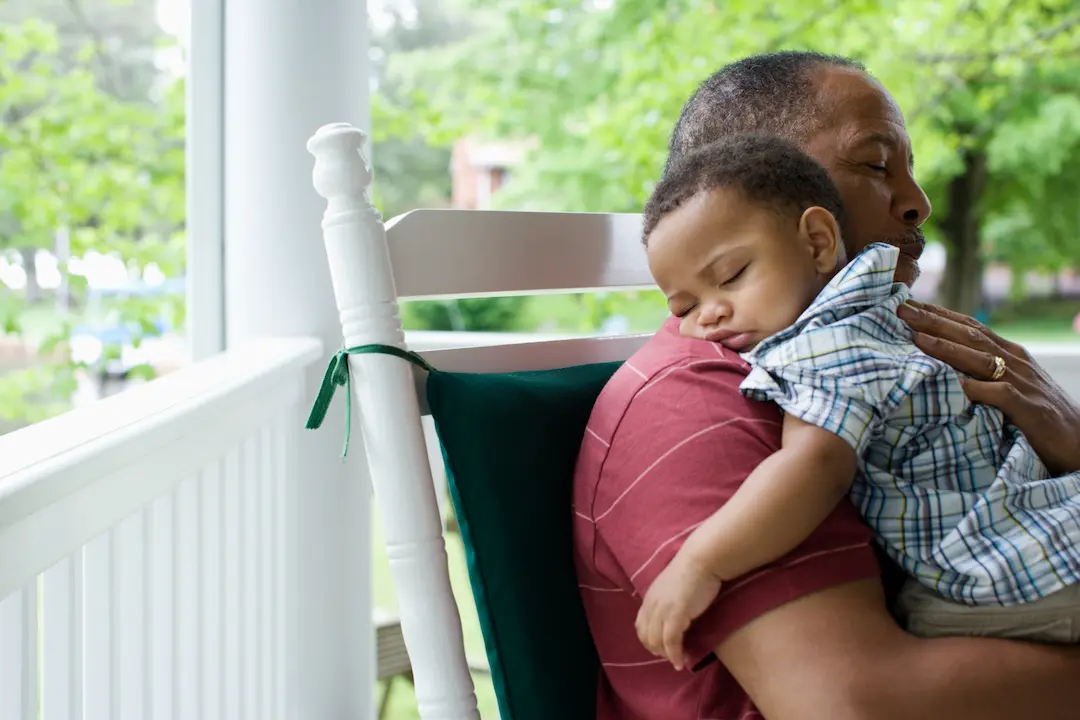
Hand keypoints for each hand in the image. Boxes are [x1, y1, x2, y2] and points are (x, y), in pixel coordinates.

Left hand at [635, 552, 721, 670]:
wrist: (702, 559)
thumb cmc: (693, 571)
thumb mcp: (673, 588)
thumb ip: (668, 601)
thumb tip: (676, 616)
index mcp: (649, 598)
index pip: (640, 625)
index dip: (649, 640)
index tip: (662, 648)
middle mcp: (651, 604)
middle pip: (645, 636)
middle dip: (656, 650)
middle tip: (670, 657)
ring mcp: (662, 609)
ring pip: (656, 641)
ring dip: (666, 655)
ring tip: (677, 660)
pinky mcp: (675, 613)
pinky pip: (670, 641)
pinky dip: (674, 655)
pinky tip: (680, 662)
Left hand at [897, 300, 1079, 474]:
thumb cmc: (1035, 416)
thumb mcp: (1007, 387)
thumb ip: (979, 373)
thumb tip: (936, 365)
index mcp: (1009, 353)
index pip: (969, 326)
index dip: (938, 313)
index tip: (906, 303)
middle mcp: (1015, 361)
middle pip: (969, 334)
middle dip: (934, 321)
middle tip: (901, 310)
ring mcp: (1023, 382)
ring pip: (980, 358)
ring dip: (946, 347)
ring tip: (916, 338)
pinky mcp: (1029, 408)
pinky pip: (1000, 394)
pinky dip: (976, 388)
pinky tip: (953, 385)